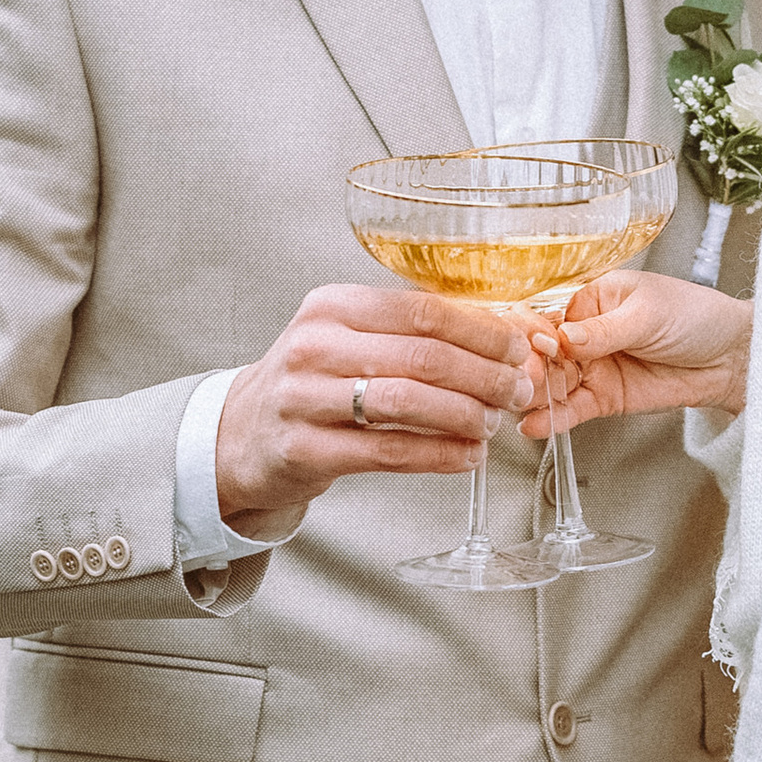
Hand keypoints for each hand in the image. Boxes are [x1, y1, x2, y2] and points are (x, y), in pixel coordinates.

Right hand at [215, 285, 535, 531]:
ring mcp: (304, 399)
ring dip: (465, 415)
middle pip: (422, 356)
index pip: (422, 310)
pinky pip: (388, 451)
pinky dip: (439, 454)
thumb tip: (506, 333)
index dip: (481, 330)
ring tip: (495, 423)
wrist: (242, 434)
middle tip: (517, 390)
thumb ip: (416, 332)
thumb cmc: (315, 382)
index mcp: (332, 306)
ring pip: (407, 403)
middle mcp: (315, 346)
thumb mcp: (351, 338)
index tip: (518, 347)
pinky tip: (468, 455)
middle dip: (485, 375)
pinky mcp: (305, 449)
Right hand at [519, 272, 752, 436]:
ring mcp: (592, 368)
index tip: (533, 345)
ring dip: (534, 395)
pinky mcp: (604, 398)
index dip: (531, 331)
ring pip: (551, 384)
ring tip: (524, 403)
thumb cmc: (696, 317)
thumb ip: (604, 329)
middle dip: (529, 367)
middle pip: (540, 353)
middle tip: (524, 379)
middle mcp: (584, 334)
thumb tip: (563, 337)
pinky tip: (536, 425)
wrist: (732, 357)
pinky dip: (553, 419)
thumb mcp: (649, 313)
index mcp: (590, 299)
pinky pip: (572, 410)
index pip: (544, 314)